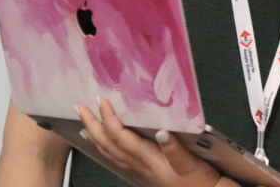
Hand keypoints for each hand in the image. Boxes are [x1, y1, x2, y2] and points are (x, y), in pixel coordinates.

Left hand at [75, 98, 235, 186]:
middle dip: (92, 126)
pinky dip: (106, 147)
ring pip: (110, 152)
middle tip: (80, 109)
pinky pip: (117, 157)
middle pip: (108, 145)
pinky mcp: (146, 169)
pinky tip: (105, 143)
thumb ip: (176, 149)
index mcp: (150, 159)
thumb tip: (162, 133)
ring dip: (95, 137)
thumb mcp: (191, 164)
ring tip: (84, 124)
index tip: (102, 101)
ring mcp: (141, 168)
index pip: (121, 138)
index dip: (109, 119)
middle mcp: (141, 164)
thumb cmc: (199, 182)